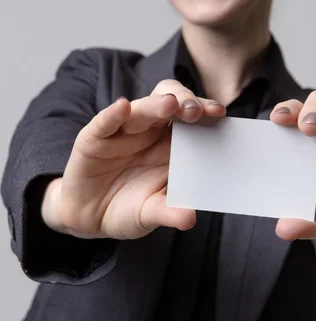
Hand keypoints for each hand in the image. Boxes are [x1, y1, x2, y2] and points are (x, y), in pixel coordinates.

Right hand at [44, 81, 225, 239]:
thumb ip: (169, 212)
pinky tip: (123, 107)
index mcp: (170, 144)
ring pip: (140, 109)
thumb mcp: (150, 214)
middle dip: (185, 102)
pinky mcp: (94, 138)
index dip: (204, 112)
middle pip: (169, 104)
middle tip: (197, 112)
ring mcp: (121, 132)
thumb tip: (190, 218)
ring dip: (156, 104)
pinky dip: (113, 114)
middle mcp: (148, 131)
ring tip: (171, 103)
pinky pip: (104, 122)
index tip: (220, 114)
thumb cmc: (128, 208)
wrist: (90, 217)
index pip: (190, 119)